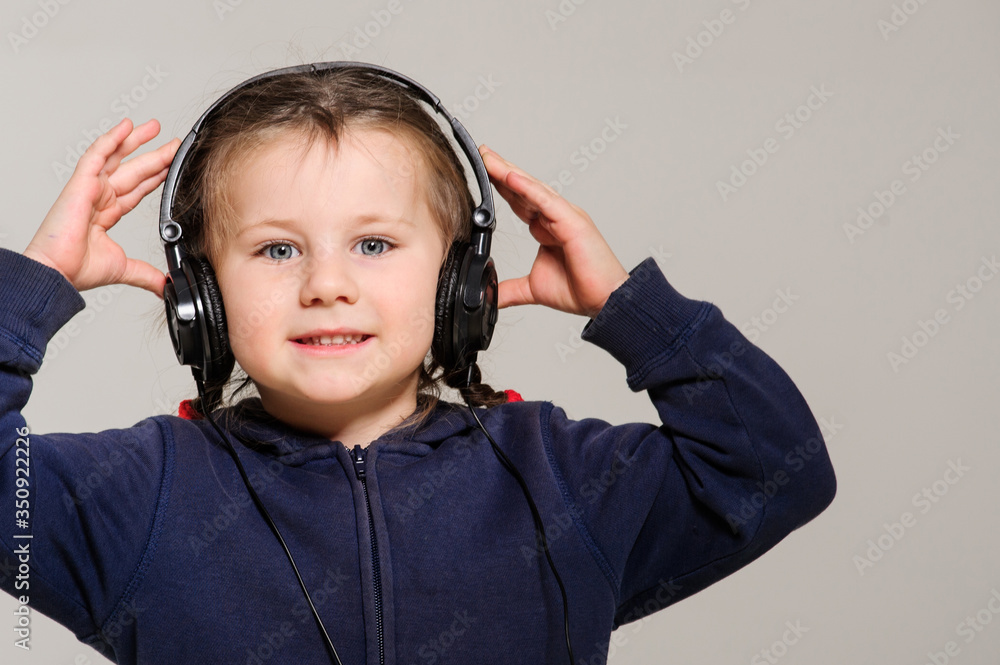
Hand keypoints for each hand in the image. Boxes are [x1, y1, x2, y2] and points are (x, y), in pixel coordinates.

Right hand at [23, 118, 180, 296]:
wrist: (59, 272)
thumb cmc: (78, 269)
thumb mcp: (125, 268)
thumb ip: (147, 274)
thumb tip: (166, 286)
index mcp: (108, 214)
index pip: (137, 190)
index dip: (155, 177)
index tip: (171, 166)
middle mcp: (100, 198)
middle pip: (133, 170)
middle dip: (154, 155)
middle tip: (172, 142)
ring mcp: (90, 189)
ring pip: (118, 158)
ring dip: (135, 141)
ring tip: (154, 127)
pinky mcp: (81, 184)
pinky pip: (98, 155)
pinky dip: (112, 140)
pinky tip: (126, 126)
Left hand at [479, 145, 628, 318]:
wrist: (606, 301)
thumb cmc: (581, 290)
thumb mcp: (533, 289)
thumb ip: (510, 290)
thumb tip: (490, 296)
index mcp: (548, 228)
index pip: (519, 201)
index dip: (501, 186)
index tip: (482, 172)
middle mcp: (556, 217)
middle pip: (523, 189)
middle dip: (501, 170)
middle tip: (482, 153)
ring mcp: (565, 216)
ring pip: (532, 188)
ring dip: (509, 172)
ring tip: (489, 158)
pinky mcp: (572, 221)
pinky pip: (546, 201)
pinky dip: (527, 188)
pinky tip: (510, 176)